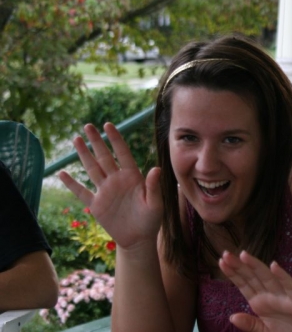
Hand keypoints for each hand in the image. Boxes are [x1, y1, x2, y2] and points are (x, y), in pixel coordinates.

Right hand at [59, 123, 163, 249]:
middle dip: (96, 141)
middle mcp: (117, 180)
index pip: (123, 153)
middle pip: (104, 157)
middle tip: (87, 125)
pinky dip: (72, 184)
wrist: (138, 239)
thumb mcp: (155, 204)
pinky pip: (82, 192)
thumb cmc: (151, 220)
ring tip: (76, 139)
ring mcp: (105, 191)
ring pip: (92, 169)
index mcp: (132, 177)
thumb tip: (156, 169)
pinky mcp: (96, 205)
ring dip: (84, 155)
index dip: (116, 139)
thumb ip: (154, 187)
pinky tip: (62, 173)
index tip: (108, 125)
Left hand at [219, 251, 291, 331]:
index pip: (244, 284)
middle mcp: (271, 296)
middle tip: (225, 253)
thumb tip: (232, 316)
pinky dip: (282, 276)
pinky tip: (274, 265)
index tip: (221, 261)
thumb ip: (250, 325)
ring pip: (268, 278)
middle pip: (253, 277)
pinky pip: (290, 287)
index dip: (233, 273)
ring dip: (256, 266)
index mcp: (261, 302)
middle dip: (239, 266)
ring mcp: (284, 297)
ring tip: (243, 255)